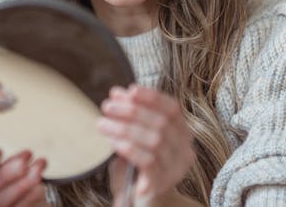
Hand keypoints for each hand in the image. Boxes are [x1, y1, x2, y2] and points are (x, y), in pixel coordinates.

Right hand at [0, 149, 48, 206]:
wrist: (34, 206)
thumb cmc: (22, 190)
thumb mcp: (12, 175)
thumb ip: (10, 167)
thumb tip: (21, 160)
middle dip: (3, 174)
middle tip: (23, 162)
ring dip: (20, 184)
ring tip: (38, 169)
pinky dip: (29, 198)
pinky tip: (40, 186)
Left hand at [99, 85, 195, 205]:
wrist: (138, 201)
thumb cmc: (136, 164)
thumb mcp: (135, 136)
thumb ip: (130, 116)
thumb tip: (117, 94)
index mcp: (181, 135)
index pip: (173, 110)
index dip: (152, 97)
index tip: (129, 90)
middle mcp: (183, 151)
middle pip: (161, 123)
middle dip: (131, 110)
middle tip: (107, 106)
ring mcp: (175, 169)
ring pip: (155, 141)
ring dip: (125, 128)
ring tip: (102, 123)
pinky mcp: (161, 183)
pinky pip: (149, 162)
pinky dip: (130, 148)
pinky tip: (113, 142)